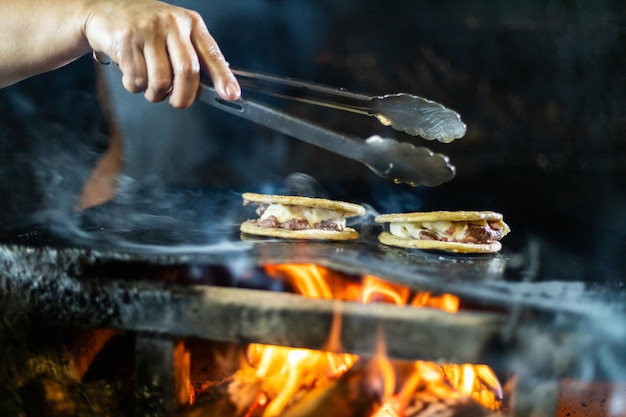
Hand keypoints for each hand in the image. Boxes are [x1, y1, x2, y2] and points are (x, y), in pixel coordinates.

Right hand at [84, 0, 239, 107]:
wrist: (103, 10)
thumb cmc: (146, 29)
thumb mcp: (175, 34)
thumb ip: (193, 57)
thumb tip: (215, 90)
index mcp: (190, 23)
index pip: (212, 54)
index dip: (223, 77)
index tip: (232, 95)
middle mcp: (172, 23)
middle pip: (188, 71)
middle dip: (183, 96)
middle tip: (177, 103)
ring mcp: (147, 29)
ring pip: (160, 81)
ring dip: (155, 94)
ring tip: (150, 86)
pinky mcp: (125, 39)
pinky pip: (136, 79)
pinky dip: (135, 87)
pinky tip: (132, 73)